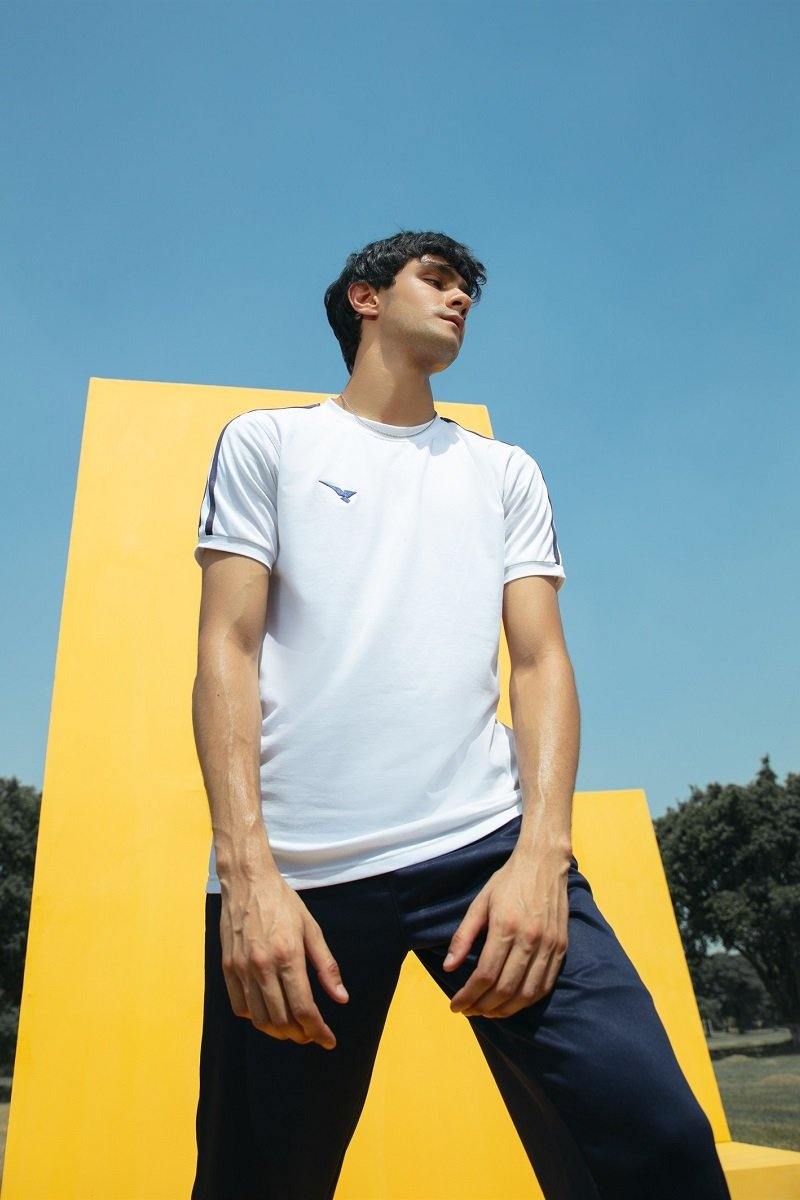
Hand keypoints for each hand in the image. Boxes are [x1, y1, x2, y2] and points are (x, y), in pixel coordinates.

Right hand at [219, 871, 348, 1049]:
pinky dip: (256, 1018)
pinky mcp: (227, 967)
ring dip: (278, 1032)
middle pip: (281, 1020)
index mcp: (288, 954)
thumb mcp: (312, 928)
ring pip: (259, 1019)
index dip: (318, 1030)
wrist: (247, 881)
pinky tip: (269, 1013)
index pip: (304, 1008)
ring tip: (293, 1029)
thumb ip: (327, 966)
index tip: (328, 1040)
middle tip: (312, 1034)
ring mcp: (241, 968)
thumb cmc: (283, 902)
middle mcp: (262, 965)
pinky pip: (240, 1007)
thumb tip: (341, 998)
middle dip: (300, 1034)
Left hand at [444, 845, 570, 1018]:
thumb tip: (449, 968)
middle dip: (483, 1006)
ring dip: (505, 1009)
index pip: (485, 973)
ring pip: (527, 993)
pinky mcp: (561, 947)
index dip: (468, 995)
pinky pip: (545, 985)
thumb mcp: (480, 903)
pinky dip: (528, 1000)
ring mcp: (549, 944)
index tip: (456, 1005)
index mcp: (506, 925)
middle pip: (505, 988)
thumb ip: (463, 936)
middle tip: (469, 1010)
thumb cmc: (508, 881)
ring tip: (488, 1011)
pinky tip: (513, 1003)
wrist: (544, 862)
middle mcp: (530, 938)